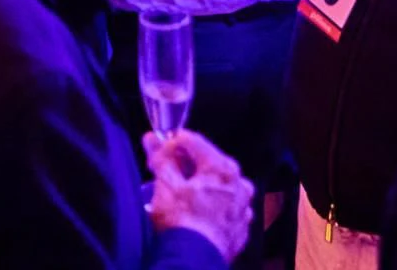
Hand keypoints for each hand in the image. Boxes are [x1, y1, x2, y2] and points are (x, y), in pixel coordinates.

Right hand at [144, 130, 253, 262]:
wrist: (193, 262)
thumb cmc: (182, 223)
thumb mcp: (165, 185)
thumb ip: (161, 158)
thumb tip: (153, 140)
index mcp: (223, 168)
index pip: (193, 141)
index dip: (171, 143)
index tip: (158, 150)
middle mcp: (240, 184)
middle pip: (208, 163)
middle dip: (186, 165)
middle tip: (166, 173)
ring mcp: (243, 208)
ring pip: (218, 187)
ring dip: (200, 186)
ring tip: (180, 197)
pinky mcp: (240, 228)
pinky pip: (224, 208)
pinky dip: (210, 206)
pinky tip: (194, 214)